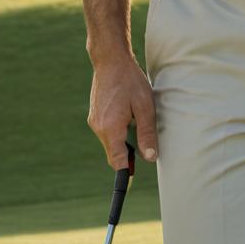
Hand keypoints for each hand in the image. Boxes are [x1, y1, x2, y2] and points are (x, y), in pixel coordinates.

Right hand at [86, 55, 158, 169]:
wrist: (110, 60)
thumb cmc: (130, 81)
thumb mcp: (145, 106)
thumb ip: (147, 133)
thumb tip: (150, 158)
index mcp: (111, 128)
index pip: (117, 161)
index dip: (125, 173)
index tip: (129, 184)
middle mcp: (98, 127)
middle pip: (114, 153)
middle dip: (128, 154)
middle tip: (144, 144)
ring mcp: (94, 121)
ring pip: (111, 142)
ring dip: (124, 140)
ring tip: (136, 119)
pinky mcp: (94, 115)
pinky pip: (107, 132)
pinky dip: (118, 131)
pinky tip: (127, 114)